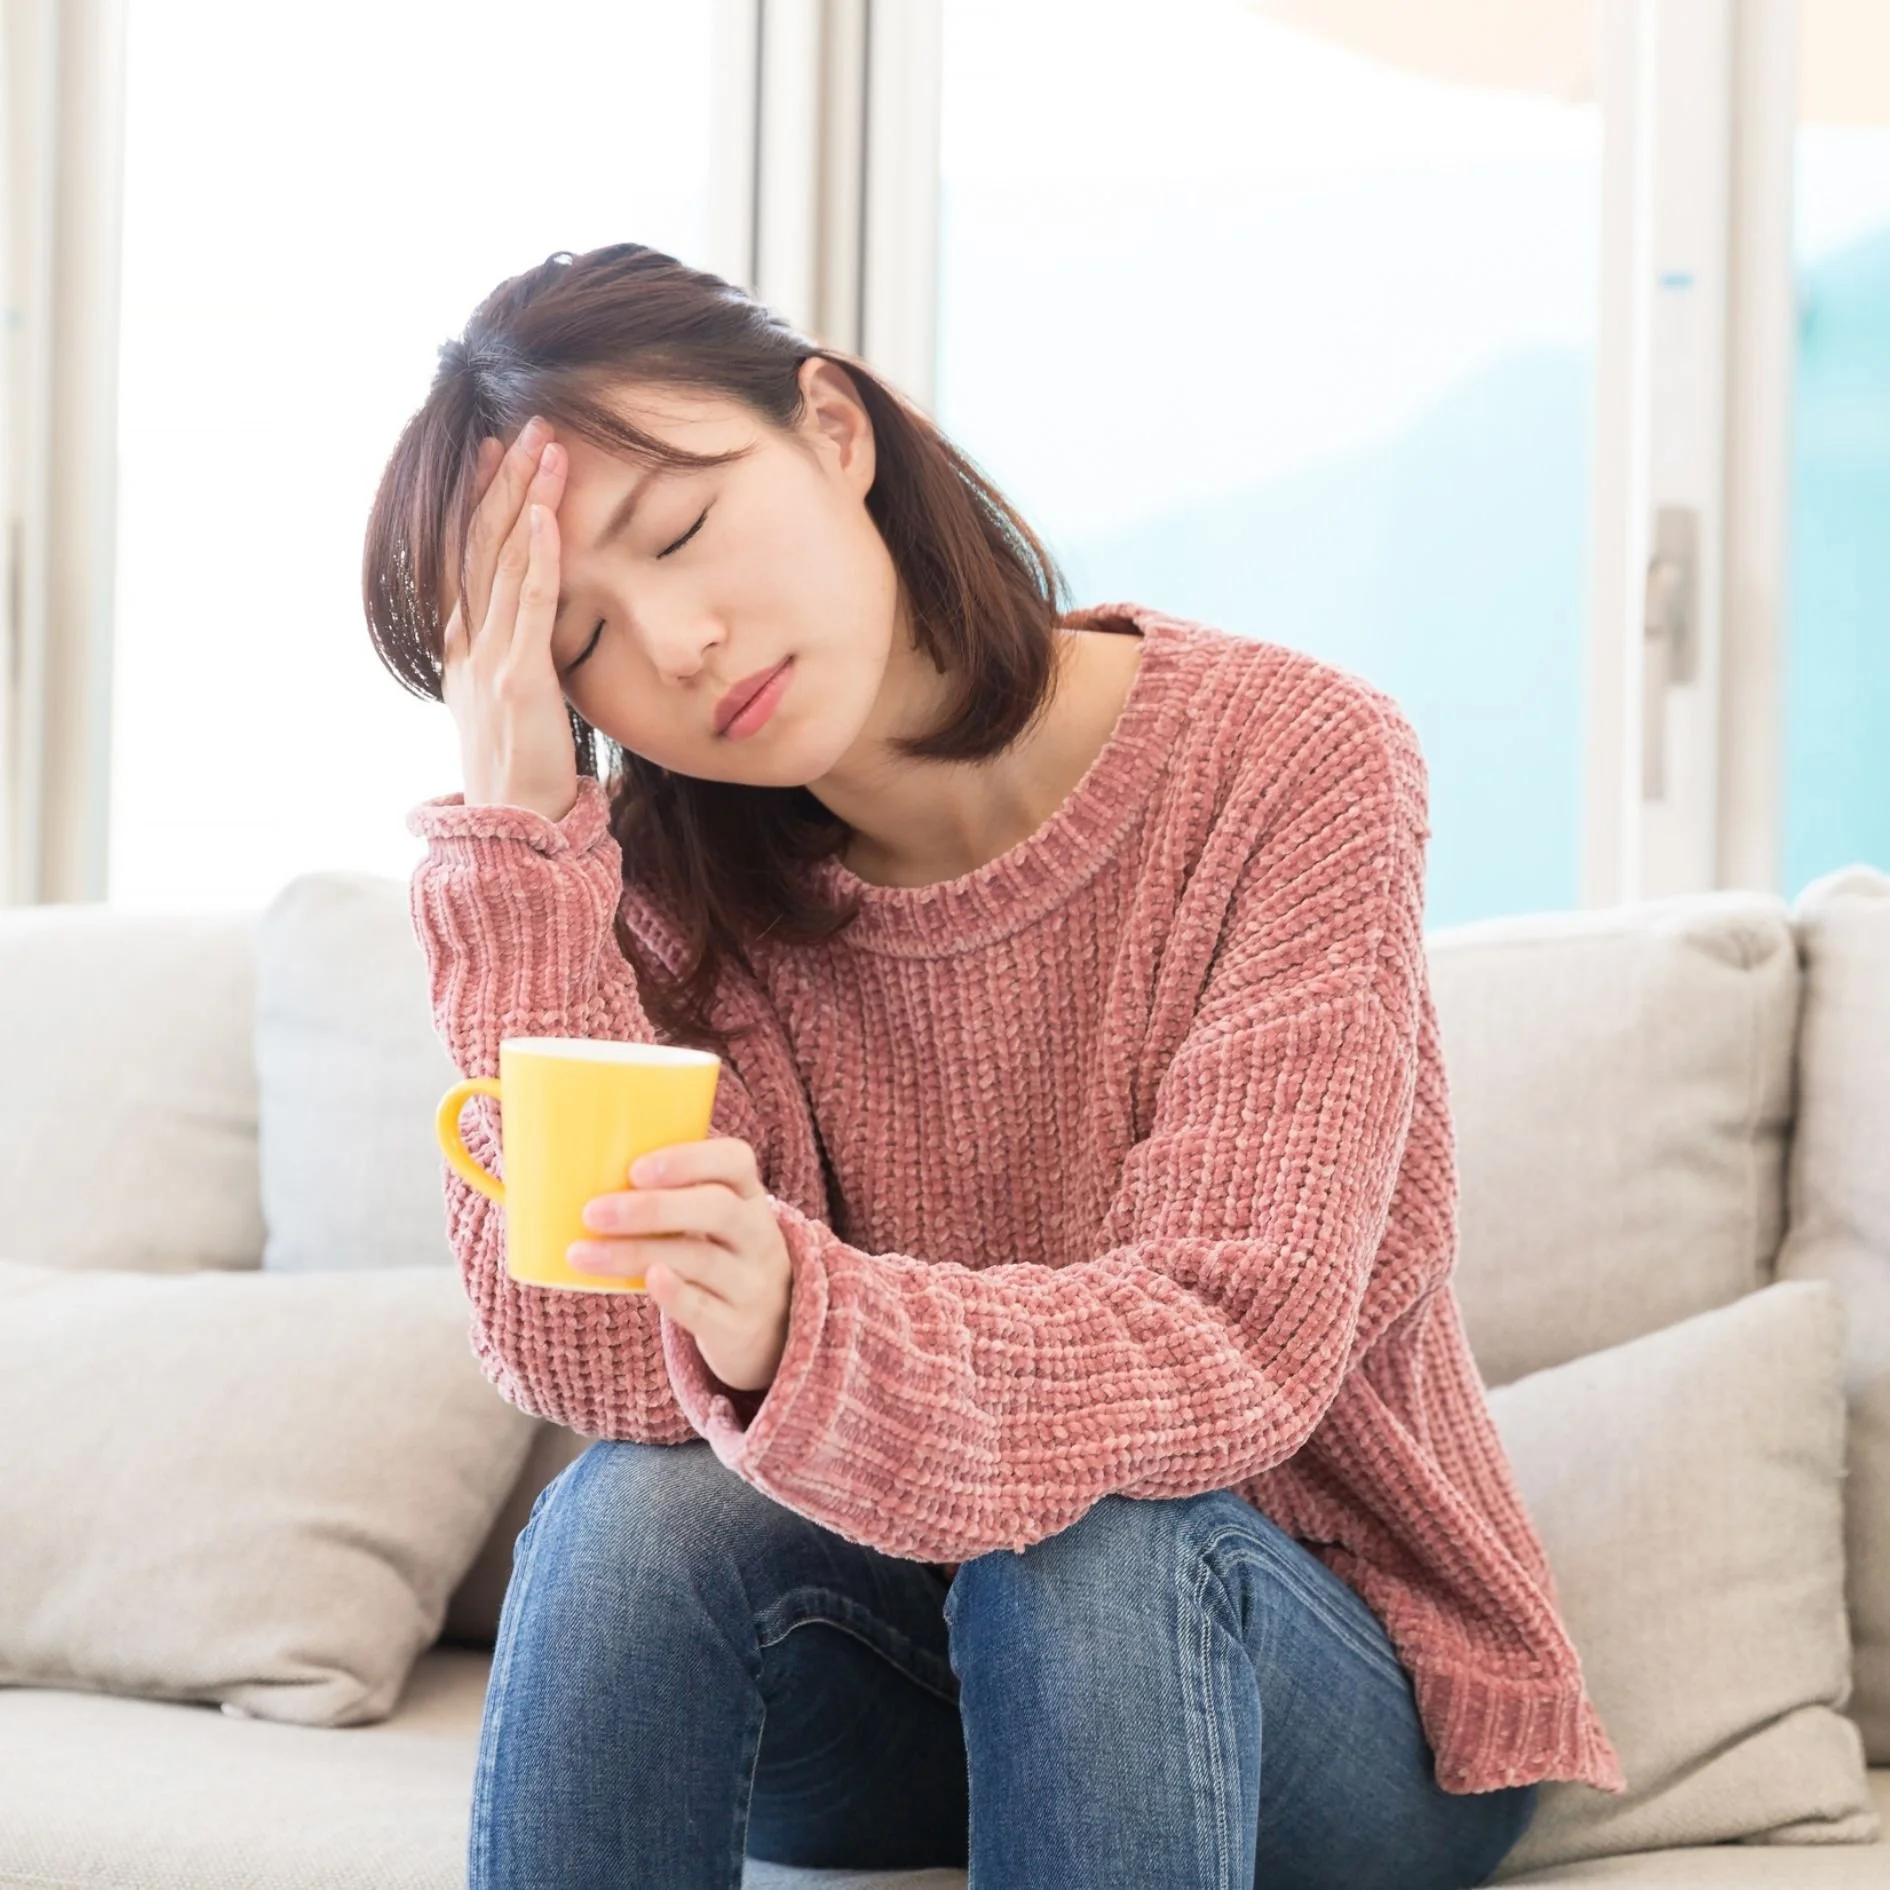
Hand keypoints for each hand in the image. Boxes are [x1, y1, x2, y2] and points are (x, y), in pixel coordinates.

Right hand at [437, 414, 580, 821]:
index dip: (475, 501)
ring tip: (544, 446)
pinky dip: (535, 556)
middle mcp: (466, 644)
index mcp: (460, 647)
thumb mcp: (508, 702)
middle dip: (501, 482)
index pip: (466, 556)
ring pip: (502, 561)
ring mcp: (488, 659)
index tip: (491, 451)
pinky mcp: (519, 679)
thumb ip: (516, 657)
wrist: (512, 828)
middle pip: (481, 544)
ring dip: (523, 499)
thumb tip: (536, 624)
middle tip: (522, 425)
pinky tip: (543, 515)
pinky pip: (528, 605)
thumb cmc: (521, 770)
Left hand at [568, 1137, 792, 1396]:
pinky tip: (646, 1282)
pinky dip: (675, 1294)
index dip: (689, 1159)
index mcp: (747, 1194)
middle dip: (653, 1208)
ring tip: (582, 1253)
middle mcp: (757, 1234)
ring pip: (700, 1259)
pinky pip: (706, 1309)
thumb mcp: (711, 1216)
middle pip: (718, 1209)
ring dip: (637, 1253)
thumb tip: (563, 1173)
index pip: (735, 1161)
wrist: (770, 1324)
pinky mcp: (738, 1327)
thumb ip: (665, 1192)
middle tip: (593, 1212)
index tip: (635, 1169)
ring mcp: (752, 1283)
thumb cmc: (716, 1252)